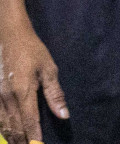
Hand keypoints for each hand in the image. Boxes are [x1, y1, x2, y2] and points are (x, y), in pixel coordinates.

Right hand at [0, 13, 66, 142]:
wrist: (7, 35)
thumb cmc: (31, 50)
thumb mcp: (48, 68)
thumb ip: (55, 94)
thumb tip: (64, 115)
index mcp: (23, 93)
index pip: (29, 122)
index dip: (34, 137)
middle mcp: (6, 99)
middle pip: (13, 128)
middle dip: (22, 141)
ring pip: (1, 125)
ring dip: (11, 137)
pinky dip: (1, 128)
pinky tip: (7, 132)